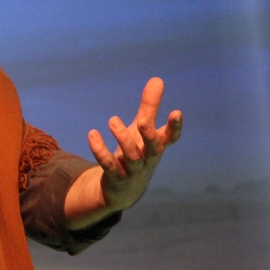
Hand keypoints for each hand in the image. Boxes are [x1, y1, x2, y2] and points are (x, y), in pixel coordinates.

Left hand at [65, 77, 182, 228]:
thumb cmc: (137, 153)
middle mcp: (147, 159)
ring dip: (122, 138)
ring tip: (112, 120)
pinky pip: (108, 165)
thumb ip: (149, 106)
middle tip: (142, 121)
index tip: (176, 112)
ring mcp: (132, 170)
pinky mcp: (115, 177)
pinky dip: (100, 151)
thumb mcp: (142, 130)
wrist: (123, 190)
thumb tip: (158, 79)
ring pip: (131, 156)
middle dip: (149, 135)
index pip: (170, 138)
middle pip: (153, 149)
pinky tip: (92, 135)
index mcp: (155, 146)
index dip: (175, 127)